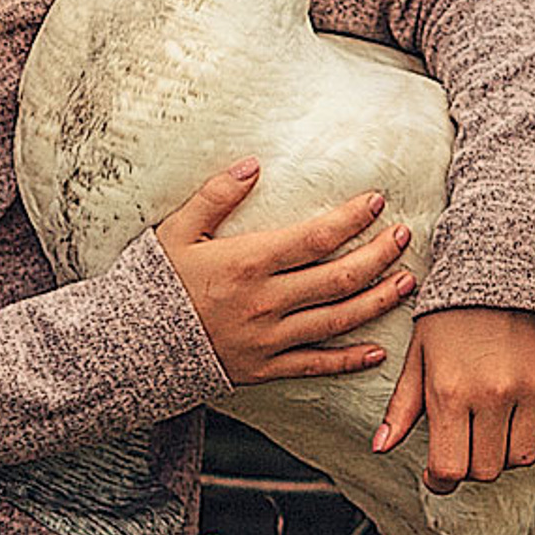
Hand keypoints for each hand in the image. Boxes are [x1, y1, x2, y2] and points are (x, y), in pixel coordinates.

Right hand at [155, 159, 417, 388]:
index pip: (314, 238)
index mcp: (246, 263)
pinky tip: (378, 351)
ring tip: (406, 282)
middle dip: (378, 255)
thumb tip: (253, 165)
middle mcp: (264, 302)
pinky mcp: (263, 369)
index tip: (376, 201)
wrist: (128, 346)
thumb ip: (215, 195)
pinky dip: (350, 360)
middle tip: (404, 237)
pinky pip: (315, 366)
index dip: (351, 219)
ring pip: (337, 321)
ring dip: (377, 301)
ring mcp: (267, 340)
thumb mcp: (176, 231)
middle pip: (338, 278)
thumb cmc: (153, 284)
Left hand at [372, 306, 534, 491]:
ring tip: (494, 430)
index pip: (449, 468)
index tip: (438, 474)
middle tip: (465, 443)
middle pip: (486, 469)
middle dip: (471, 464)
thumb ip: (402, 404)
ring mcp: (530, 387)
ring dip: (507, 453)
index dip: (440, 481)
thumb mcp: (419, 353)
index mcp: (450, 390)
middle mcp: (491, 393)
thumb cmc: (453, 309)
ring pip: (524, 457)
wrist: (502, 263)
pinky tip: (529, 427)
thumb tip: (381, 446)